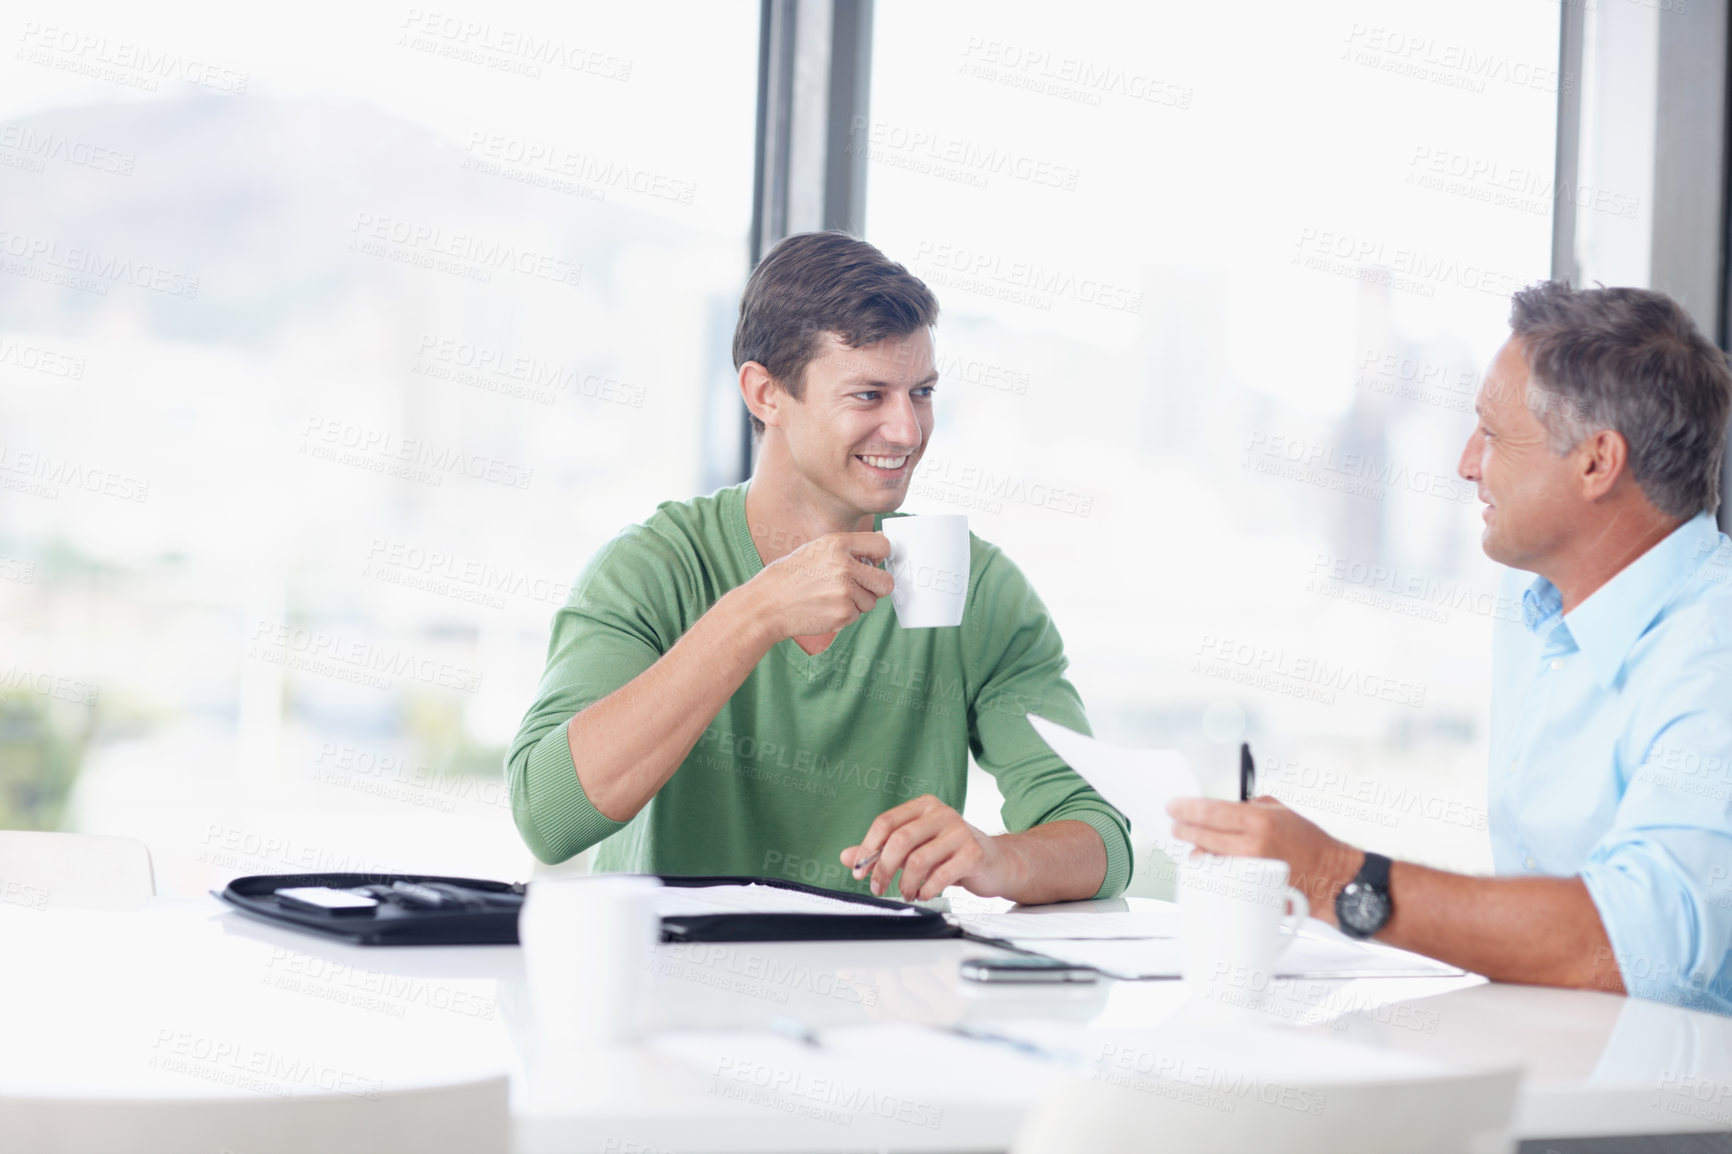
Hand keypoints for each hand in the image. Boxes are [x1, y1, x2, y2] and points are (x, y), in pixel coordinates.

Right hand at [748, 531, 893, 640]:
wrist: (767, 604)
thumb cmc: (790, 576)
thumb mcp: (816, 549)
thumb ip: (848, 548)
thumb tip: (878, 543)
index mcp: (838, 544)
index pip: (883, 545)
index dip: (880, 556)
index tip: (873, 563)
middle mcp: (844, 566)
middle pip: (886, 581)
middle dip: (877, 586)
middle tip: (861, 587)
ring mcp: (845, 592)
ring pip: (871, 601)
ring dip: (857, 602)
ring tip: (831, 597)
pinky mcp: (843, 614)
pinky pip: (857, 616)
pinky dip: (845, 615)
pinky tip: (825, 608)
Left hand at [840, 795, 1012, 900]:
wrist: (998, 863)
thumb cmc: (952, 854)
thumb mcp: (915, 848)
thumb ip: (882, 851)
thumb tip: (847, 857)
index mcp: (924, 807)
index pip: (886, 822)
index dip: (868, 848)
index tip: (860, 872)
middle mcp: (942, 813)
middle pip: (900, 840)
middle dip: (884, 869)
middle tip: (879, 888)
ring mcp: (960, 831)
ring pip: (918, 860)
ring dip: (906, 884)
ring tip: (908, 893)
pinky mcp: (973, 853)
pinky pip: (940, 875)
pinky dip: (927, 890)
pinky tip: (926, 893)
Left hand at [1166, 795, 1362, 918]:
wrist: (1330, 877)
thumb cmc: (1309, 842)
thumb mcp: (1281, 811)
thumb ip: (1249, 805)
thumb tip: (1219, 807)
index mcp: (1259, 821)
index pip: (1210, 811)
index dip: (1186, 808)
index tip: (1173, 806)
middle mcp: (1250, 846)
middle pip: (1201, 836)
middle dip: (1183, 829)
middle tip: (1176, 825)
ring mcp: (1247, 872)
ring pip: (1205, 859)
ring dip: (1198, 851)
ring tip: (1199, 845)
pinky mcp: (1248, 892)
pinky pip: (1219, 879)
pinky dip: (1213, 870)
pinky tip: (1214, 865)